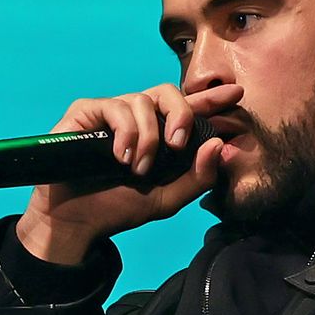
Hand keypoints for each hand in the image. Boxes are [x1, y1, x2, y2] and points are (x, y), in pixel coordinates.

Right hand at [17, 82, 240, 262]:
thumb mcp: (167, 198)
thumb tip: (218, 144)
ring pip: (142, 100)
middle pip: (168, 92)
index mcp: (159, 135)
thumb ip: (197, 177)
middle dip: (180, 114)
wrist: (77, 222)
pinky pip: (114, 106)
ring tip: (137, 168)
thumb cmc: (118, 207)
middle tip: (177, 144)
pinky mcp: (86, 112)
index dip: (211, 99)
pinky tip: (120, 156)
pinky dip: (124, 132)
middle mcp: (137, 118)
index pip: (189, 109)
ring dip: (147, 137)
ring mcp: (111, 112)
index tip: (236, 94)